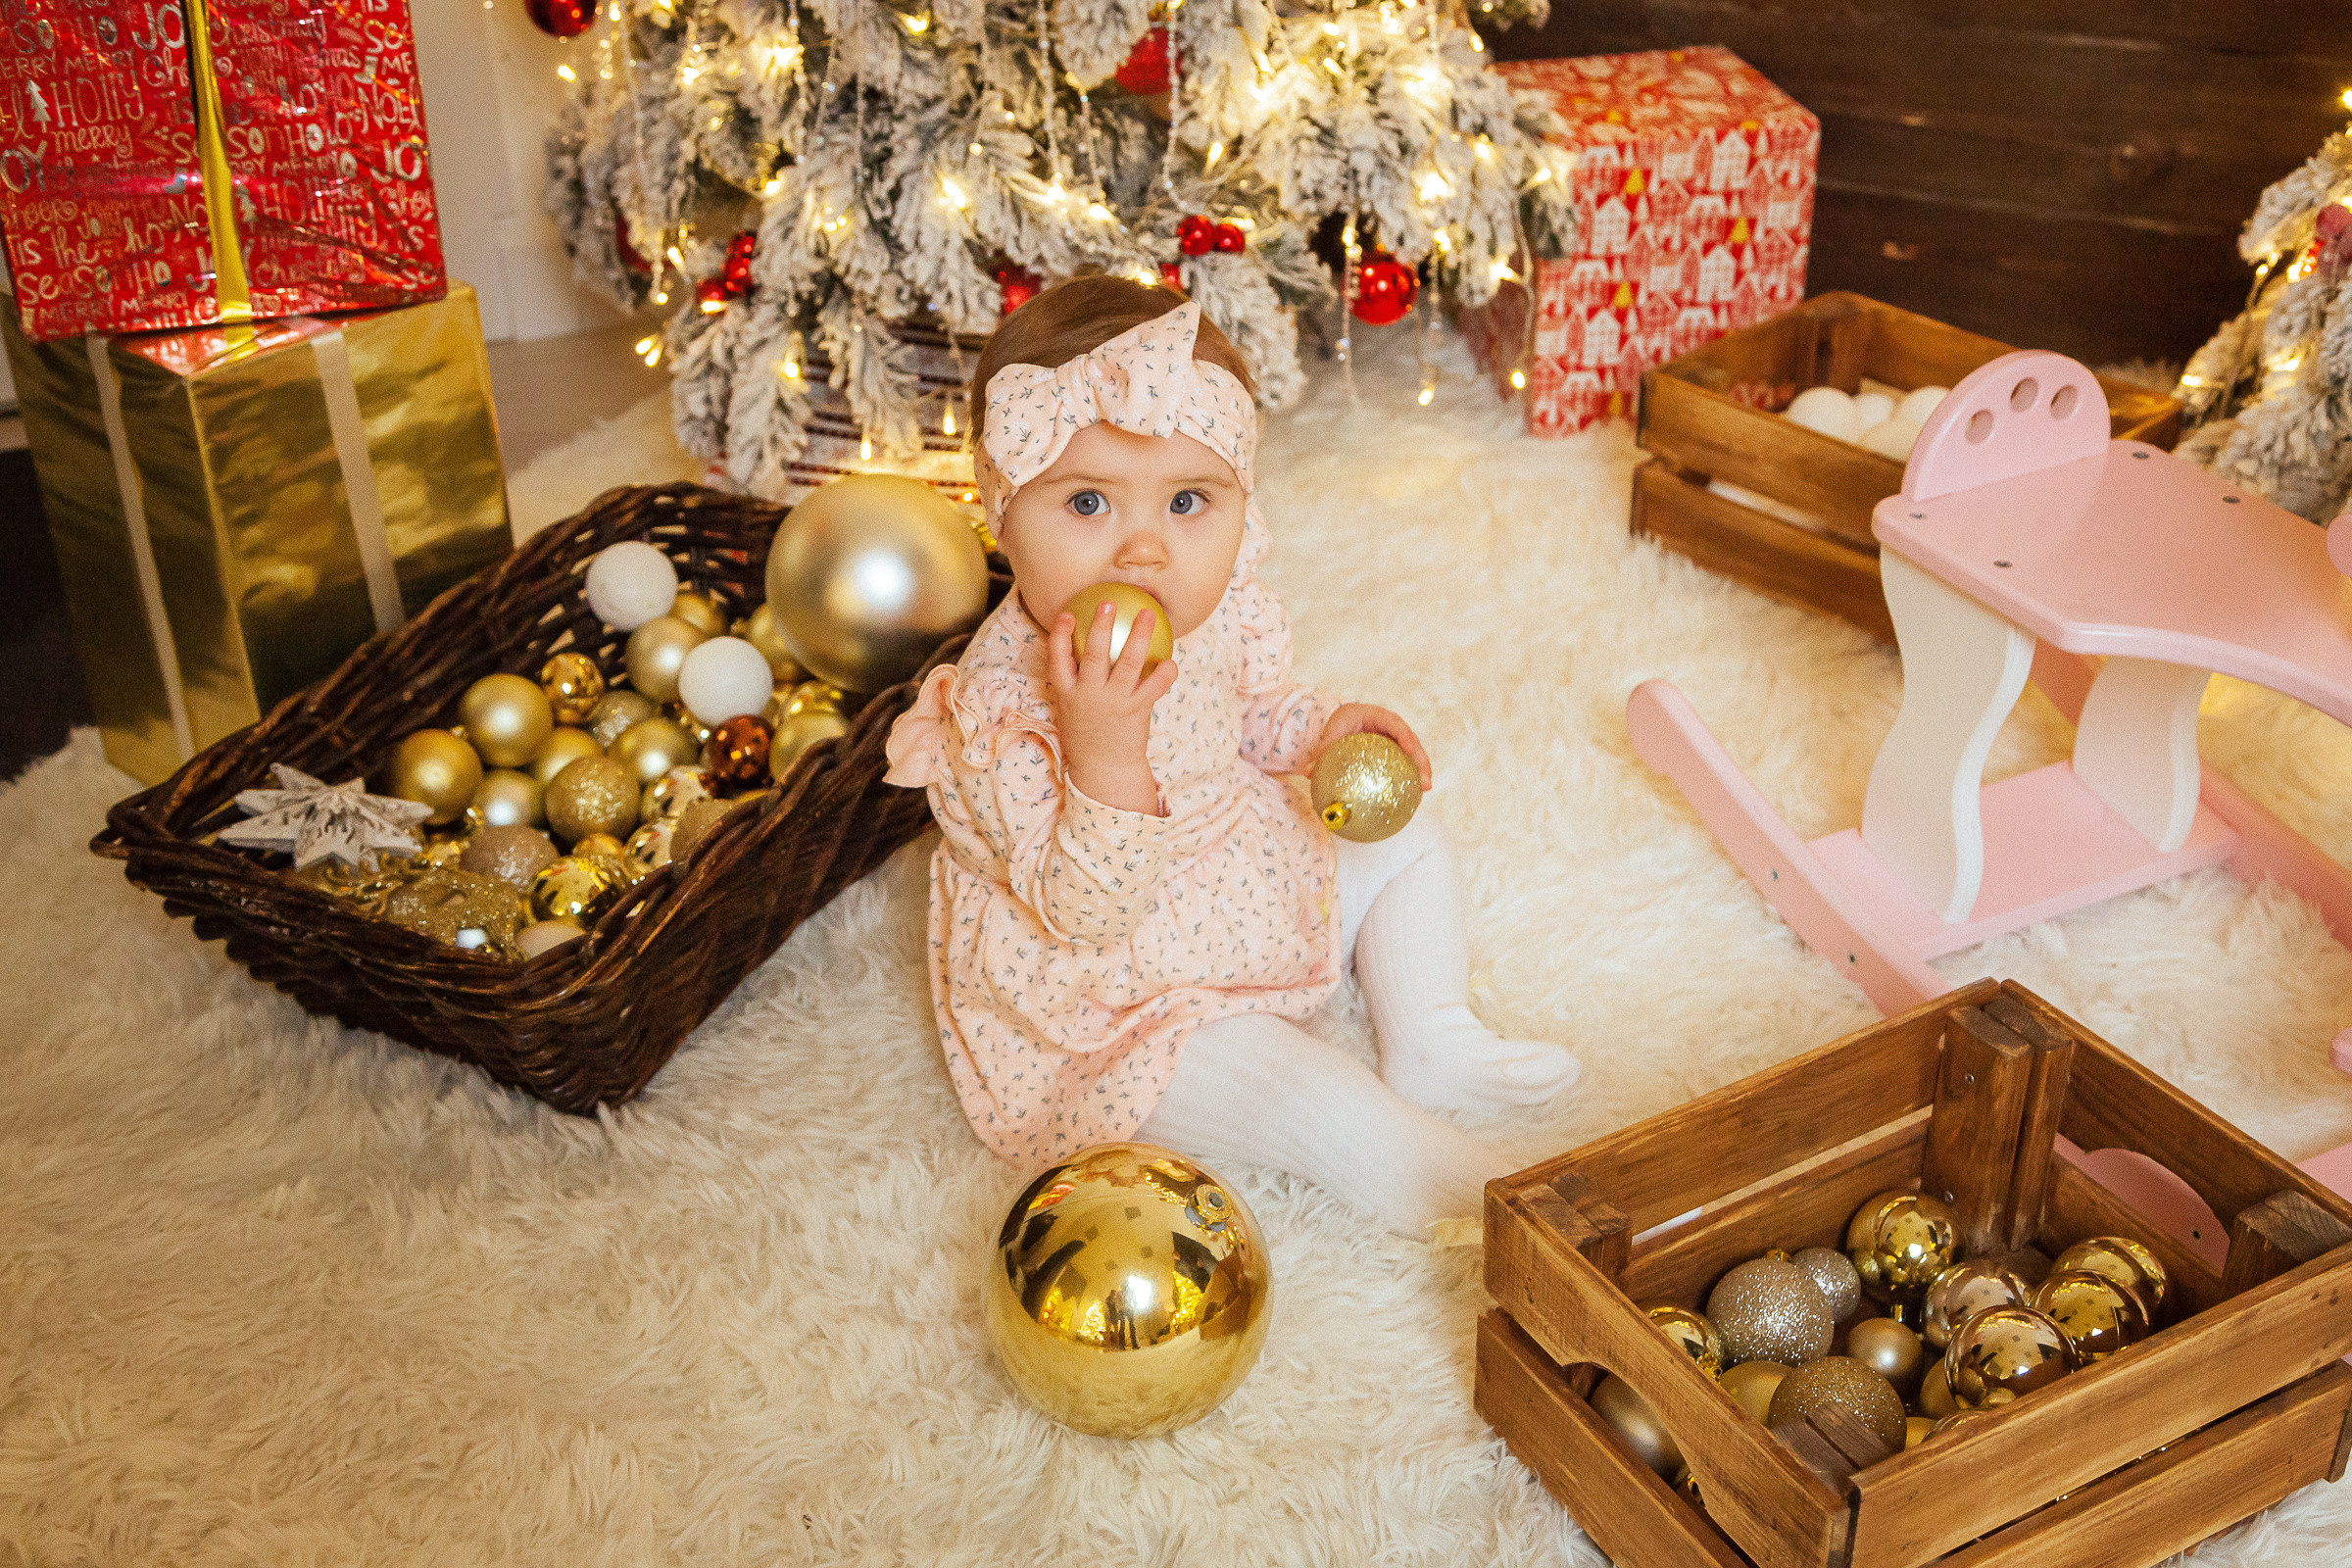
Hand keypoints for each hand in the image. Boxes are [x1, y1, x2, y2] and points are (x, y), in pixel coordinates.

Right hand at [1047, 600, 1178, 814]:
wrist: (1103, 768)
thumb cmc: (1088, 731)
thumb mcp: (1071, 707)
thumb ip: (1076, 680)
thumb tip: (1086, 645)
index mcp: (1066, 693)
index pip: (1057, 659)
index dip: (1060, 635)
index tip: (1066, 614)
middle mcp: (1088, 695)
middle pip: (1093, 655)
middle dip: (1100, 627)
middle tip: (1108, 603)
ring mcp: (1113, 703)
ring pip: (1126, 665)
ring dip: (1139, 637)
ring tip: (1147, 615)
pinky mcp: (1136, 711)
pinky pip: (1153, 688)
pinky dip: (1164, 674)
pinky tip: (1171, 661)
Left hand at [1315, 703, 1433, 791]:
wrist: (1343, 721)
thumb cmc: (1337, 726)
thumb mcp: (1329, 736)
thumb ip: (1320, 753)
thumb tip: (1307, 773)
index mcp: (1377, 716)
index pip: (1394, 723)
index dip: (1404, 735)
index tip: (1408, 749)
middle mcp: (1392, 727)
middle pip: (1412, 742)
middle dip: (1421, 761)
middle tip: (1425, 782)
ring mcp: (1397, 739)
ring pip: (1414, 754)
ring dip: (1422, 772)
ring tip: (1424, 792)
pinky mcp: (1397, 751)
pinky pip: (1406, 763)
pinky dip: (1411, 778)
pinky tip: (1412, 797)